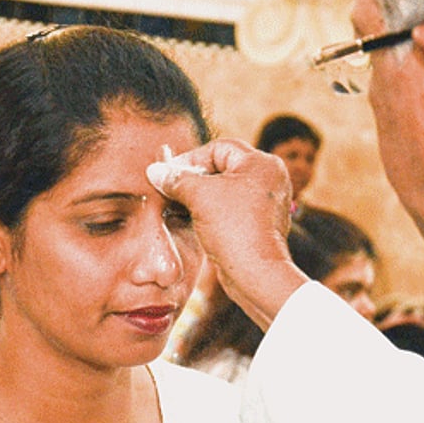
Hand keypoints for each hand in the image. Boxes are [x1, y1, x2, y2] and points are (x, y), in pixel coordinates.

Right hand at [146, 139, 308, 327]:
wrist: (255, 274)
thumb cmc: (234, 230)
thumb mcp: (200, 197)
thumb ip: (177, 179)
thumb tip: (155, 170)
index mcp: (262, 164)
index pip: (219, 148)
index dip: (191, 159)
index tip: (169, 173)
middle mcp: (268, 179)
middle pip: (222, 167)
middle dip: (193, 178)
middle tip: (170, 188)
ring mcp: (265, 202)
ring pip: (224, 189)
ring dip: (199, 195)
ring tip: (177, 204)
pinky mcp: (258, 223)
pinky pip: (230, 208)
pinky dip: (210, 210)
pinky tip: (191, 219)